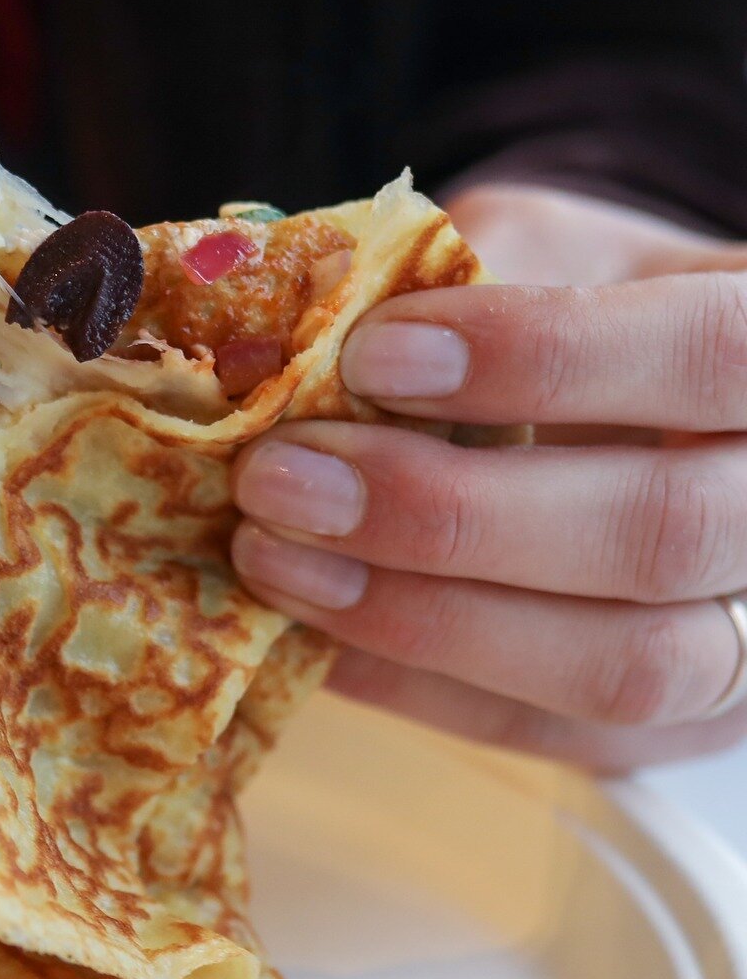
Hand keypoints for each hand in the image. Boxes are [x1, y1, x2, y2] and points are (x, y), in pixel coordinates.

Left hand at [229, 183, 746, 771]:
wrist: (614, 401)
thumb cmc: (565, 303)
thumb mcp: (533, 244)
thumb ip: (456, 274)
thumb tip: (304, 348)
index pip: (710, 354)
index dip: (543, 357)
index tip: (371, 356)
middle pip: (664, 533)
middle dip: (448, 513)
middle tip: (280, 477)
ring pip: (625, 664)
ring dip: (424, 616)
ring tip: (275, 556)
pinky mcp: (678, 726)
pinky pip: (550, 733)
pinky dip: (413, 686)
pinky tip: (306, 634)